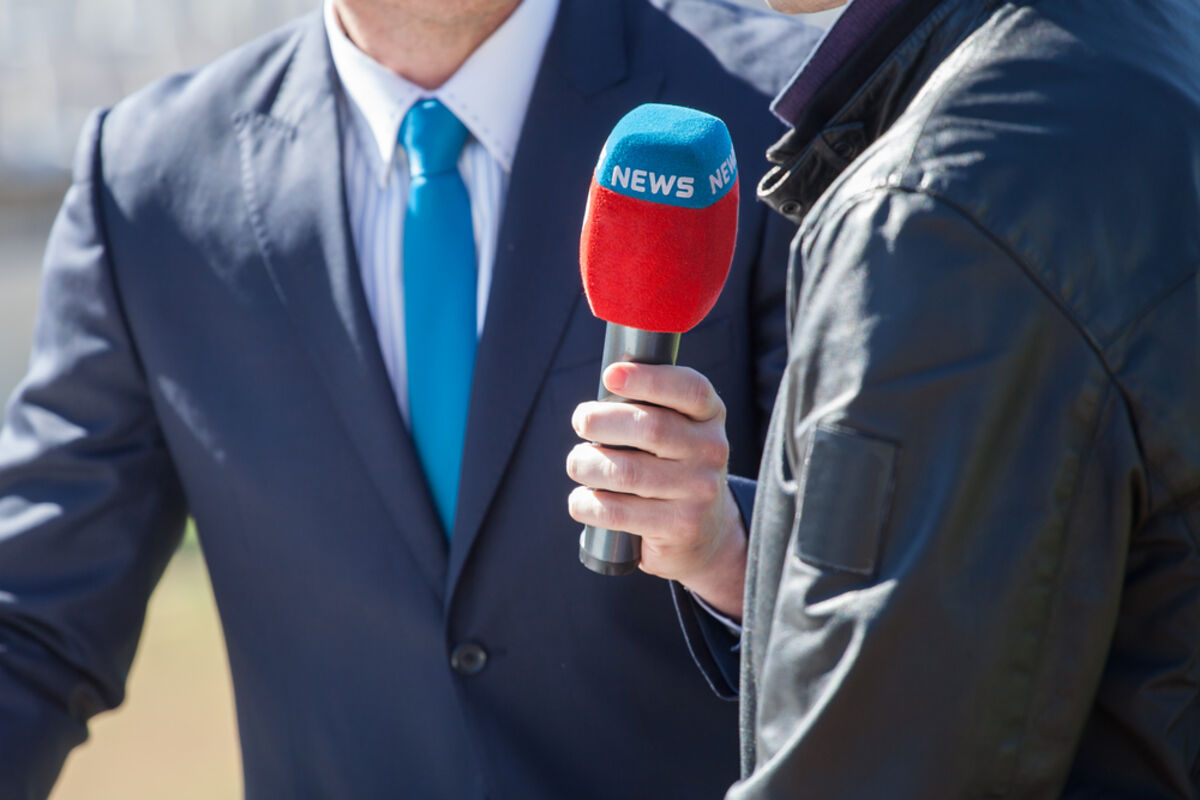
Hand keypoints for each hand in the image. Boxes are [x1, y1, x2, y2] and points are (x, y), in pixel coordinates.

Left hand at [566, 362, 746, 618]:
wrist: (703, 533)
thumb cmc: (669, 466)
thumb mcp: (674, 430)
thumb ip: (645, 407)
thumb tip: (600, 393)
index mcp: (710, 415)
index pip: (689, 390)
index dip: (648, 379)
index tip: (610, 375)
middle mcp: (712, 450)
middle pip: (651, 427)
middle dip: (602, 420)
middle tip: (581, 422)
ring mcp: (700, 491)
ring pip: (627, 471)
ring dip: (587, 464)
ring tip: (578, 463)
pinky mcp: (681, 527)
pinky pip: (618, 511)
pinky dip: (587, 503)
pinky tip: (581, 500)